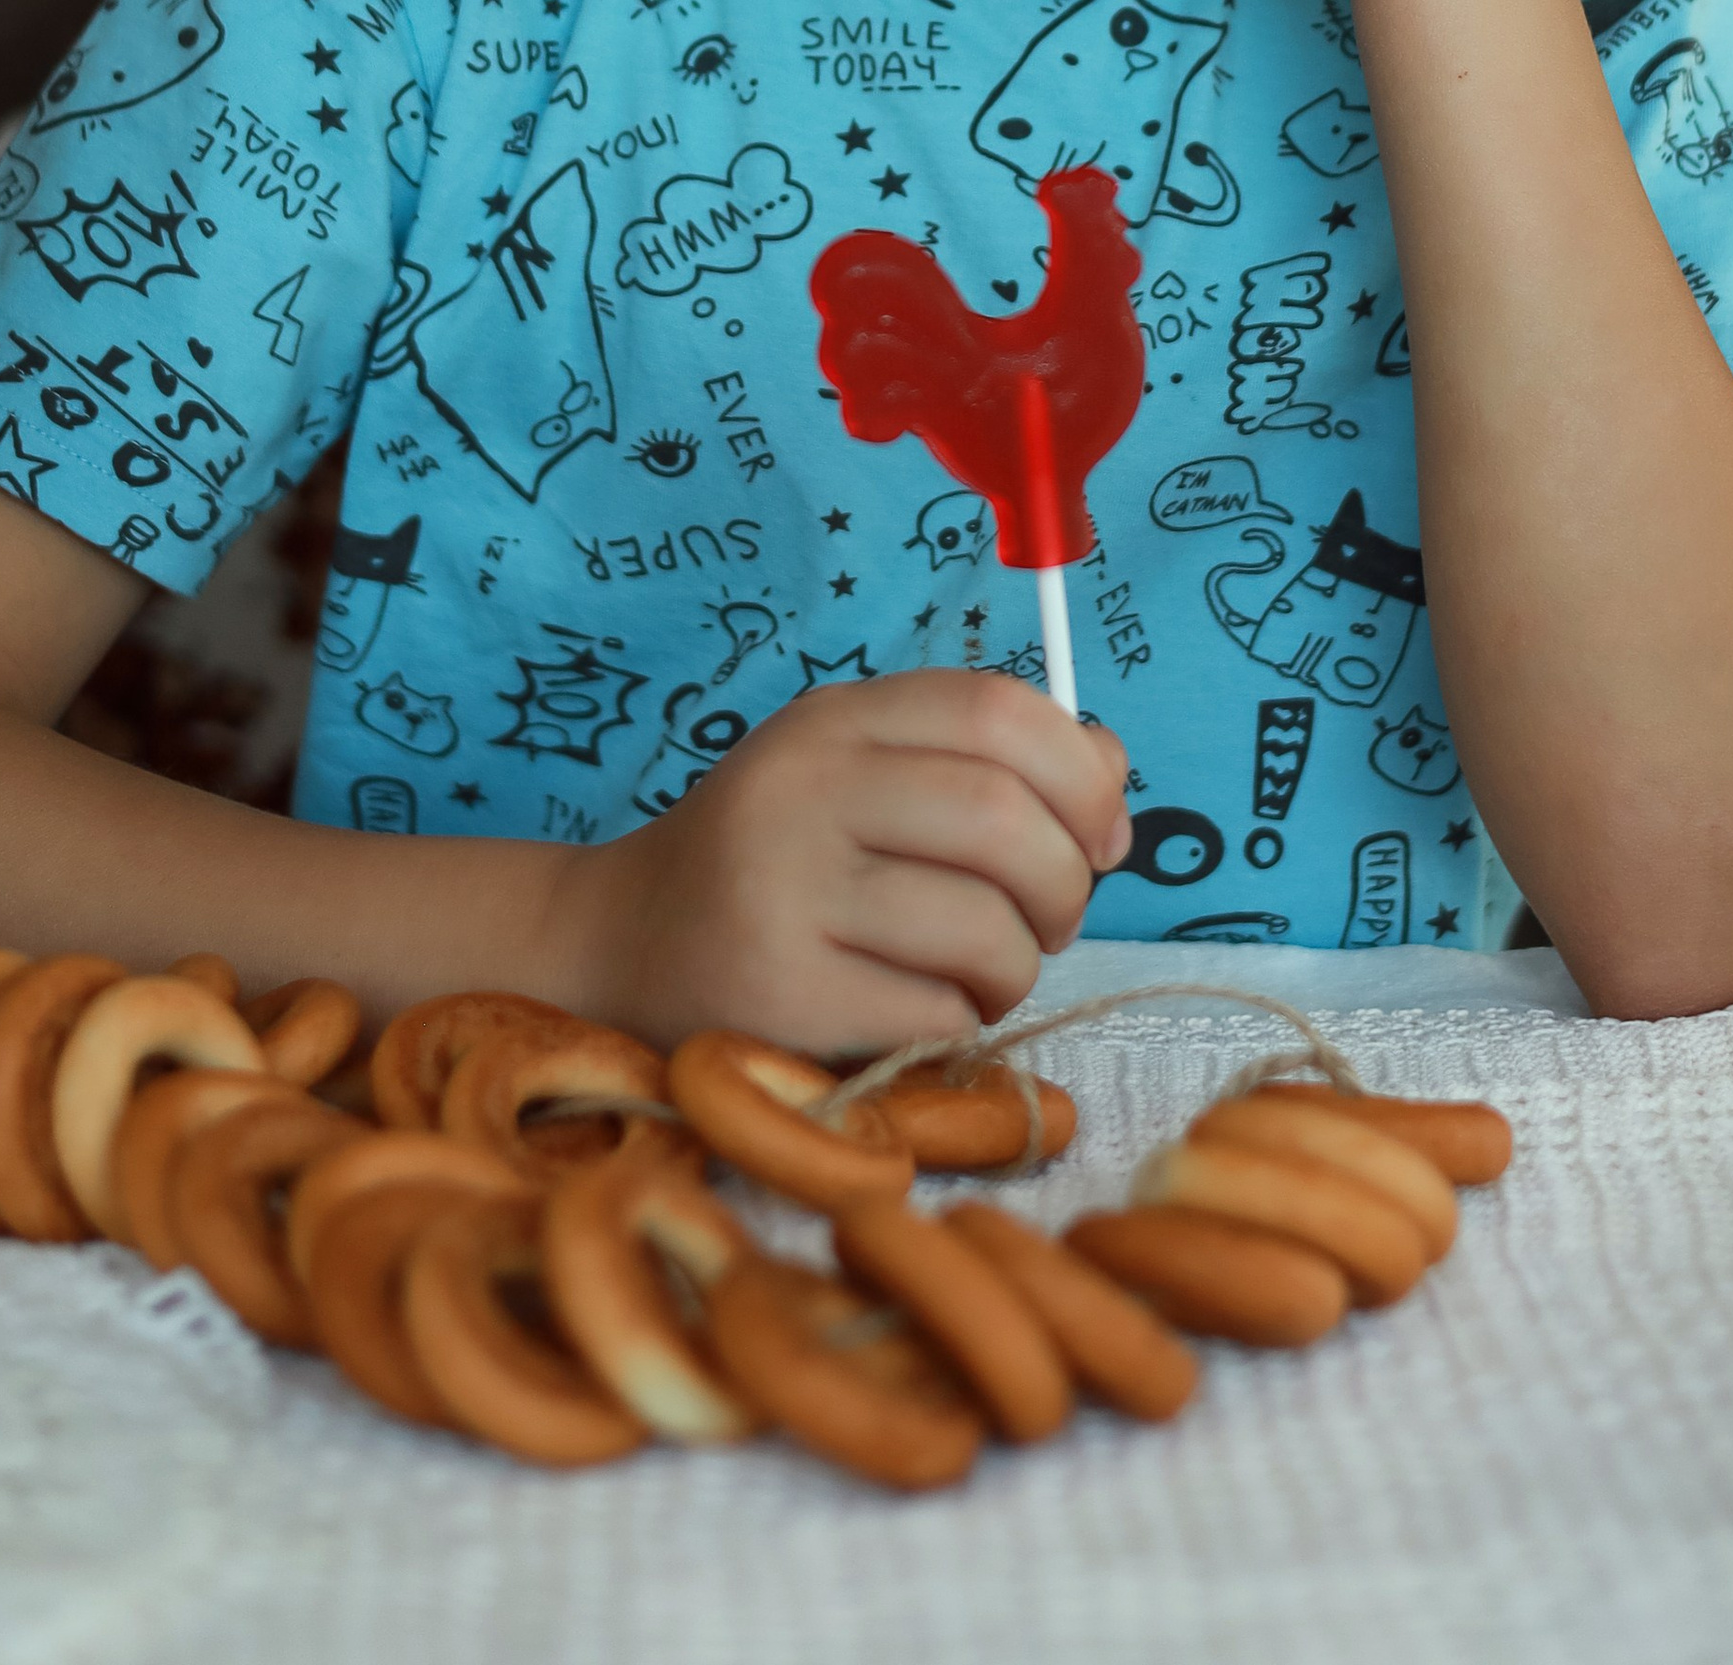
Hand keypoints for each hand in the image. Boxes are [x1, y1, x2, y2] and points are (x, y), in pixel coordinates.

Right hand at [559, 670, 1130, 1056]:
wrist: (617, 949)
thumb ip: (986, 764)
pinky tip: (915, 1009)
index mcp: (834, 721)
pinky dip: (959, 1022)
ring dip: (1016, 967)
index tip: (1101, 832)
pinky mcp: (778, 997)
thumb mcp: (864, 777)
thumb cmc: (773, 862)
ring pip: (985, 929)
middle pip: (1005, 819)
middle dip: (1064, 885)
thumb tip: (1115, 781)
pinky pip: (937, 1013)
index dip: (1081, 773)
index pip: (996, 710)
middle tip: (1051, 920)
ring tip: (980, 972)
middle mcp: (802, 791)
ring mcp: (783, 893)